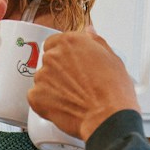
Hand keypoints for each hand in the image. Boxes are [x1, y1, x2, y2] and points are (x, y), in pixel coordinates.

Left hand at [27, 27, 140, 141]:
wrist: (107, 117)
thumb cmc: (113, 91)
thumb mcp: (112, 58)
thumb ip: (96, 42)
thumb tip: (89, 31)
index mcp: (70, 42)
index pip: (56, 43)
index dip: (65, 55)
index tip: (73, 66)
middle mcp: (53, 56)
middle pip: (49, 61)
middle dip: (59, 72)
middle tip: (75, 85)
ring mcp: (42, 76)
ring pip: (42, 79)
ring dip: (53, 87)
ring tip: (72, 99)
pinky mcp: (36, 96)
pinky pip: (36, 97)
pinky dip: (46, 103)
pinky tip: (63, 107)